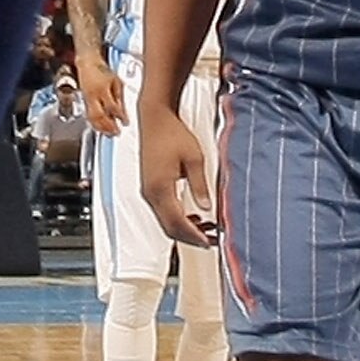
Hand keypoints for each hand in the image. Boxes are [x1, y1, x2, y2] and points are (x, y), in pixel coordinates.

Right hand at [77, 55, 126, 136]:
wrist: (87, 63)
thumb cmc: (103, 71)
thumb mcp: (116, 81)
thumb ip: (120, 97)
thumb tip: (123, 113)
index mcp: (103, 88)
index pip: (112, 106)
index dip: (120, 116)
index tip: (126, 123)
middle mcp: (93, 95)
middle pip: (100, 115)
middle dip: (109, 126)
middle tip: (117, 133)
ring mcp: (87, 99)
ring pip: (93, 118)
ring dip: (101, 128)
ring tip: (110, 134)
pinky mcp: (84, 101)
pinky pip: (89, 116)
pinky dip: (95, 124)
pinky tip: (100, 128)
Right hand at [138, 99, 217, 249]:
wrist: (155, 117)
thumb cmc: (172, 133)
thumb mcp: (194, 158)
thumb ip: (200, 185)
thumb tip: (207, 207)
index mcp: (160, 188)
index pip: (177, 223)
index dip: (194, 236)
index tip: (209, 242)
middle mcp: (150, 193)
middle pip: (169, 227)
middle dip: (191, 237)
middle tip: (211, 240)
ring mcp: (148, 190)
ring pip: (166, 220)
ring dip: (185, 228)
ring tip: (207, 229)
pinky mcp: (150, 186)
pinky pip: (163, 210)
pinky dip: (178, 217)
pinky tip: (194, 215)